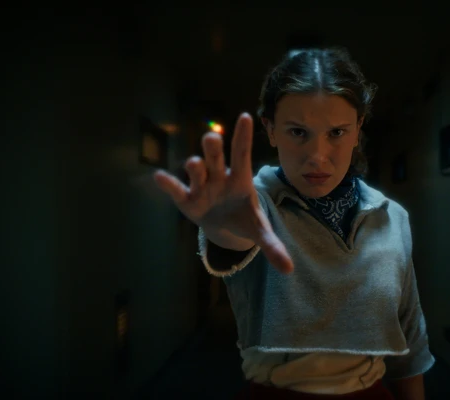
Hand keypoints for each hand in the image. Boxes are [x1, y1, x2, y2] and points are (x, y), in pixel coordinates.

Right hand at [153, 113, 293, 273]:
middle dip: (213, 147)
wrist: (224, 226)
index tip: (246, 116)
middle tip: (212, 137)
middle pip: (216, 156)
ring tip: (195, 165)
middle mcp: (220, 176)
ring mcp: (202, 186)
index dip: (243, 136)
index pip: (243, 154)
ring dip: (195, 166)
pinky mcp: (186, 199)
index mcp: (241, 179)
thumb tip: (289, 270)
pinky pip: (176, 189)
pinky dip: (168, 184)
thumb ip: (273, 246)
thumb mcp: (260, 232)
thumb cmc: (244, 218)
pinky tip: (160, 178)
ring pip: (197, 169)